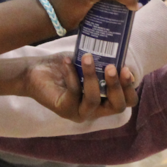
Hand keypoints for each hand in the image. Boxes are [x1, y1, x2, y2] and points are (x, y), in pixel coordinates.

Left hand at [24, 52, 138, 122]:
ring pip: (94, 100)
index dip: (130, 88)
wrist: (35, 71)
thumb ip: (104, 62)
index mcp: (105, 100)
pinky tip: (68, 61)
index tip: (126, 69)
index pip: (128, 101)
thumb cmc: (65, 66)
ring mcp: (79, 112)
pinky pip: (74, 93)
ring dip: (92, 77)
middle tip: (112, 67)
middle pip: (118, 106)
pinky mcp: (64, 110)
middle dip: (117, 86)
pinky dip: (72, 75)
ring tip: (88, 58)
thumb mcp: (89, 62)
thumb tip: (121, 54)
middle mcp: (95, 110)